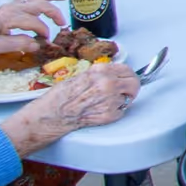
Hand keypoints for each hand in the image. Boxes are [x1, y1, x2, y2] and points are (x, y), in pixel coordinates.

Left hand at [0, 0, 66, 56]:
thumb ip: (18, 44)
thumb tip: (38, 44)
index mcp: (9, 17)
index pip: (35, 23)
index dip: (44, 32)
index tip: (46, 42)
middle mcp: (11, 8)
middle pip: (39, 5)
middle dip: (54, 13)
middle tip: (62, 24)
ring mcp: (9, 6)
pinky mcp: (5, 8)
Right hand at [1, 64, 140, 157]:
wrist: (50, 115)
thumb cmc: (60, 97)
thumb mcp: (81, 76)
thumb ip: (100, 74)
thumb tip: (114, 74)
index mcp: (101, 70)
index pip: (127, 69)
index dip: (127, 75)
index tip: (127, 79)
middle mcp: (108, 83)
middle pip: (134, 83)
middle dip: (131, 87)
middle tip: (125, 92)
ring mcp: (110, 99)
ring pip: (128, 98)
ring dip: (120, 101)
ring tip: (104, 103)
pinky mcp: (109, 115)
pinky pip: (121, 111)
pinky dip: (114, 112)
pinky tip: (100, 111)